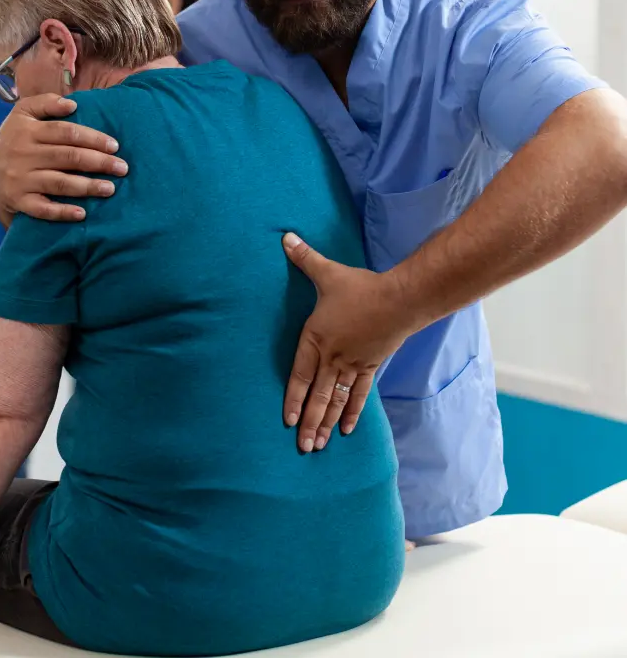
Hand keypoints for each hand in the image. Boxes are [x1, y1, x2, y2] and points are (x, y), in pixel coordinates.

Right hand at [0, 93, 128, 224]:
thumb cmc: (15, 140)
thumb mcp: (23, 114)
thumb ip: (46, 103)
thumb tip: (72, 104)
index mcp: (27, 130)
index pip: (66, 132)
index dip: (93, 138)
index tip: (114, 146)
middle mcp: (22, 154)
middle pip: (67, 157)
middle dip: (99, 162)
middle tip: (122, 168)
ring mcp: (19, 179)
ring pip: (58, 182)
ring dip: (87, 186)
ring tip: (110, 188)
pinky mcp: (17, 201)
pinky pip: (42, 209)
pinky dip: (62, 212)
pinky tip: (82, 214)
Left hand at [282, 233, 415, 452]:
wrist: (401, 299)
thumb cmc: (361, 287)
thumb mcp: (328, 272)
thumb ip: (304, 258)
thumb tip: (284, 237)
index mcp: (317, 338)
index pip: (299, 374)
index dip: (292, 398)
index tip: (286, 420)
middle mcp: (333, 356)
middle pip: (317, 395)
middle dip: (309, 422)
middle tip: (301, 447)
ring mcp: (353, 365)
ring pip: (336, 400)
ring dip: (326, 423)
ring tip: (318, 446)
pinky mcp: (370, 367)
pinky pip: (358, 395)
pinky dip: (352, 412)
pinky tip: (346, 430)